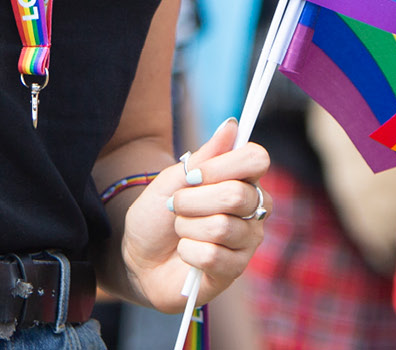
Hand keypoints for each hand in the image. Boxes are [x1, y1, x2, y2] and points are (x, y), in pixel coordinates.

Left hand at [118, 117, 273, 312]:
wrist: (138, 256)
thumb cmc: (158, 215)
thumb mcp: (172, 180)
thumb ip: (204, 156)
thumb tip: (232, 125)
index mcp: (242, 179)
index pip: (257, 159)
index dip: (222, 166)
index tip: (192, 176)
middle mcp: (253, 209)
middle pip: (237, 195)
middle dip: (193, 201)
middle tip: (177, 206)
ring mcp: (246, 241)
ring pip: (221, 227)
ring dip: (187, 227)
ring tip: (180, 230)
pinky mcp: (233, 270)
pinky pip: (212, 256)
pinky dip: (187, 252)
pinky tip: (185, 253)